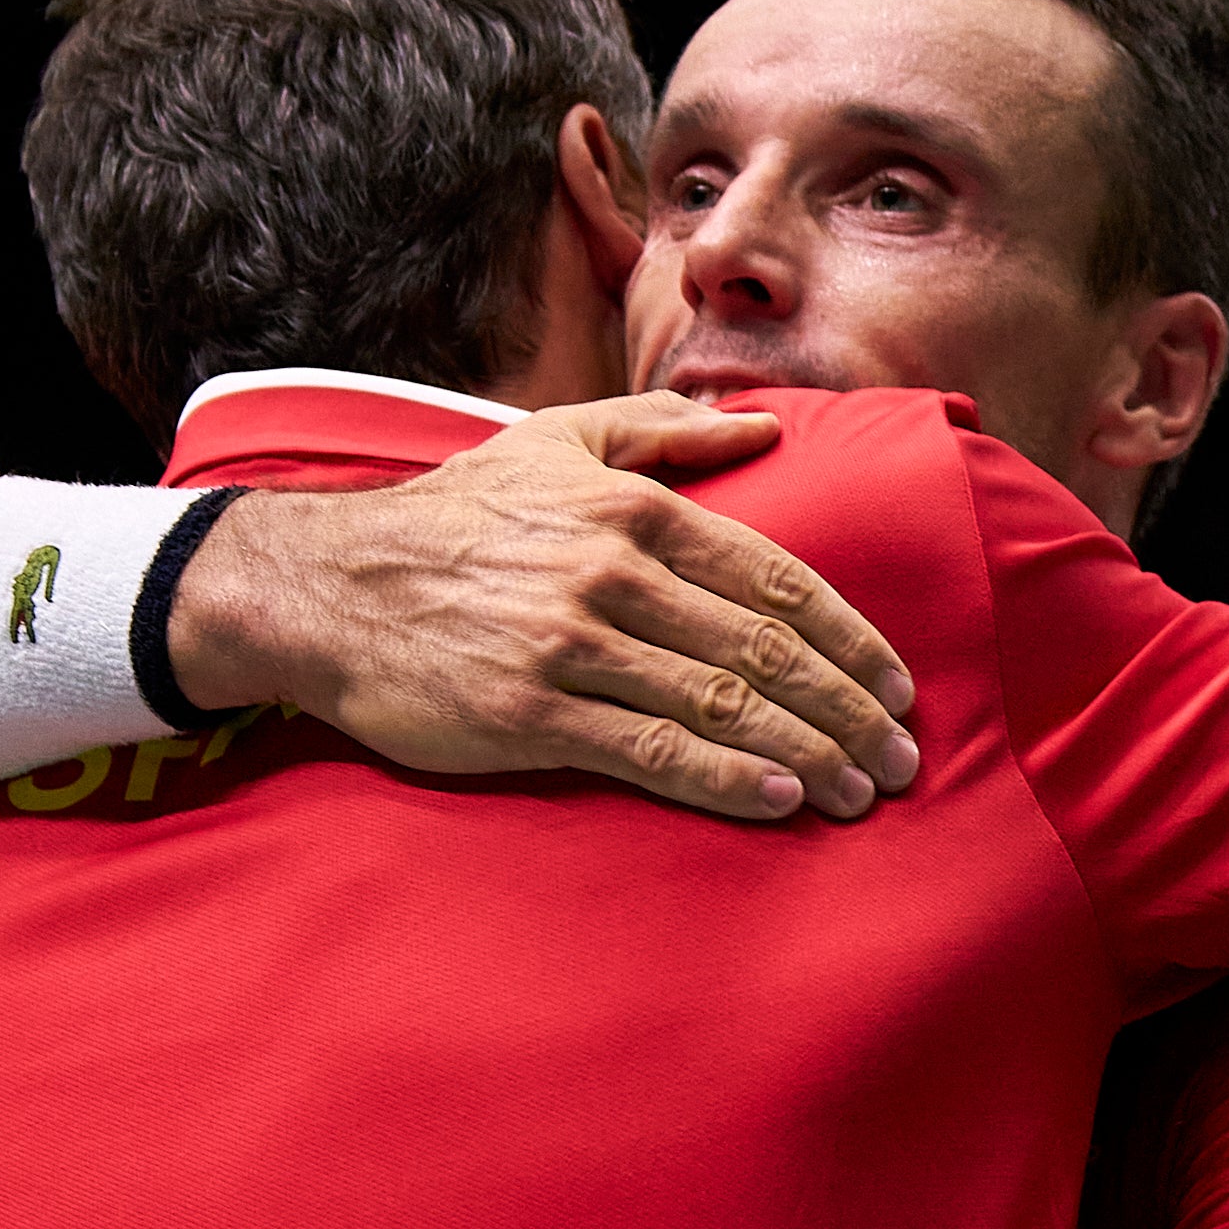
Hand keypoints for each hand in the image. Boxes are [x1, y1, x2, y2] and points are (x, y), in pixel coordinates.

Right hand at [172, 392, 921, 821]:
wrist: (327, 588)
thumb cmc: (448, 518)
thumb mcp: (551, 443)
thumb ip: (661, 434)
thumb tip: (761, 427)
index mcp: (632, 509)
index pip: (775, 579)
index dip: (850, 638)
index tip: (897, 684)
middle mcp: (614, 573)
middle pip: (764, 649)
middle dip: (847, 708)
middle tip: (901, 757)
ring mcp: (572, 646)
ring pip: (721, 703)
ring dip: (806, 752)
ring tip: (859, 791)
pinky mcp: (531, 713)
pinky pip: (649, 750)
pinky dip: (724, 777)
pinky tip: (779, 801)